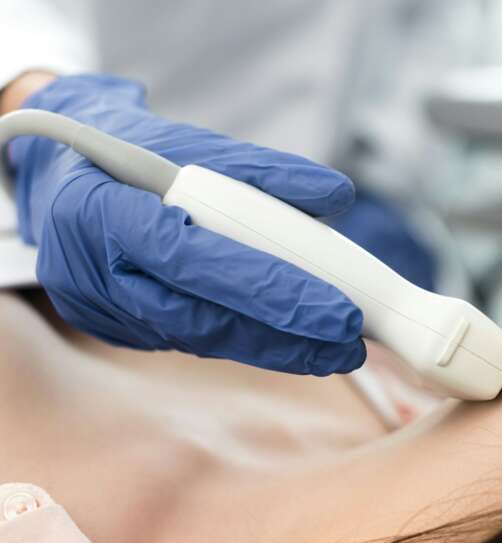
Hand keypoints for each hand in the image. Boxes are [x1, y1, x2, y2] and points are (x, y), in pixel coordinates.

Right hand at [6, 74, 365, 375]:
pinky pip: (193, 340)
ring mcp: (107, 310)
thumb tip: (338, 196)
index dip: (266, 289)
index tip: (335, 309)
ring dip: (274, 349)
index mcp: (104, 213)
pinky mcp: (122, 329)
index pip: (193, 259)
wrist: (65, 177)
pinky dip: (246, 341)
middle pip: (201, 318)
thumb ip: (265, 173)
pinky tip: (293, 345)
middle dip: (283, 336)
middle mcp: (98, 273)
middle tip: (349, 340)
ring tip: (336, 350)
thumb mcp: (191, 145)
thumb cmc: (130, 154)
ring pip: (201, 338)